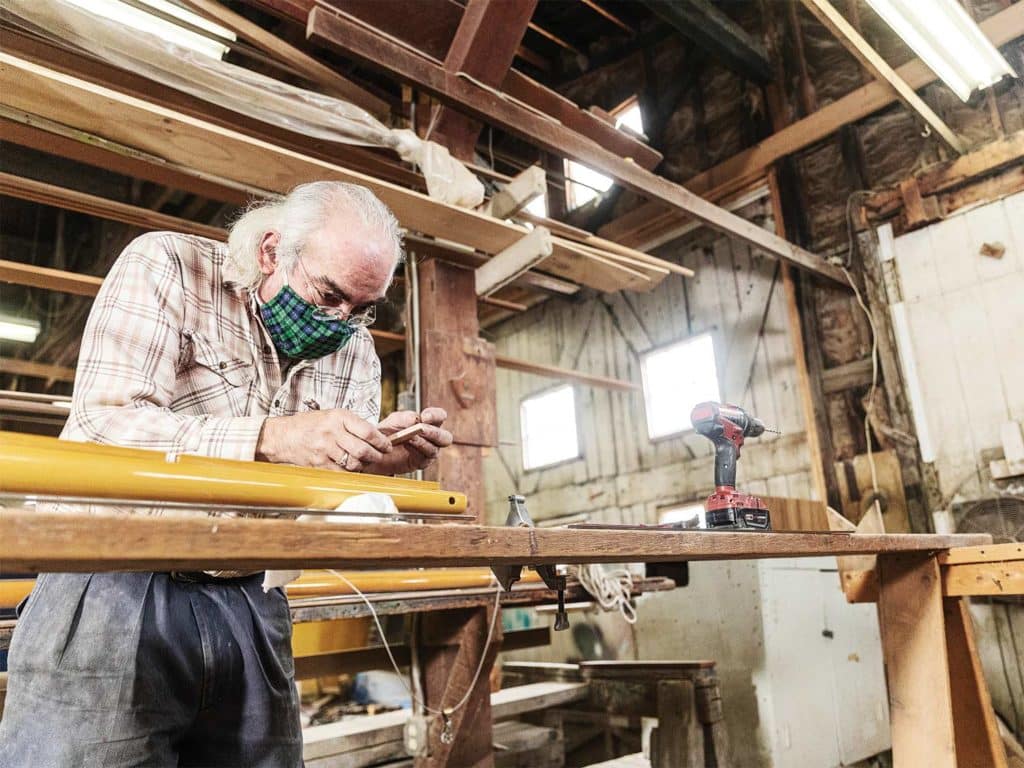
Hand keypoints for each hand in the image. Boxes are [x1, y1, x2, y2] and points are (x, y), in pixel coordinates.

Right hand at [256, 408, 392, 471]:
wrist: (284, 436)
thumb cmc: (309, 425)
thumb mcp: (332, 416)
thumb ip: (352, 425)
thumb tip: (375, 436)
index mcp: (338, 417)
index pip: (367, 431)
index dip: (381, 441)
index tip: (387, 445)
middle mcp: (332, 432)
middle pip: (362, 449)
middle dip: (376, 456)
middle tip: (379, 456)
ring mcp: (325, 449)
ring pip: (353, 463)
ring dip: (363, 465)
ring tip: (364, 462)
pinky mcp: (319, 463)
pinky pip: (341, 472)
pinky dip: (349, 472)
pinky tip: (350, 467)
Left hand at [366, 407, 452, 474]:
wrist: (377, 449)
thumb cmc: (389, 431)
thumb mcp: (394, 420)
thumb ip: (405, 417)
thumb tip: (416, 419)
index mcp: (429, 422)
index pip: (440, 416)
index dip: (436, 415)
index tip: (425, 416)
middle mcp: (433, 437)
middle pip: (445, 437)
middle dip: (434, 433)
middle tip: (421, 429)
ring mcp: (428, 451)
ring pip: (435, 449)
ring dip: (423, 442)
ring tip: (411, 437)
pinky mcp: (421, 462)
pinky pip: (425, 459)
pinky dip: (417, 450)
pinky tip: (407, 444)